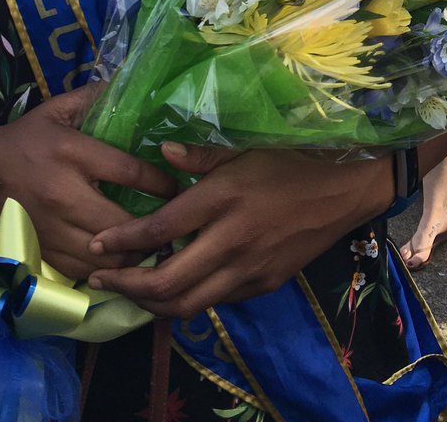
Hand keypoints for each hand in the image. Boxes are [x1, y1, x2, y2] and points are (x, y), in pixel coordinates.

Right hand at [0, 87, 179, 280]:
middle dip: (153, 228)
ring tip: (154, 248)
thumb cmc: (23, 139)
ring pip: (104, 253)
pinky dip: (106, 269)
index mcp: (72, 153)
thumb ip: (92, 97)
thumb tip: (127, 82)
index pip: (128, 171)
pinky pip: (82, 270)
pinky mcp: (41, 249)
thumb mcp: (55, 109)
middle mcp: (63, 193)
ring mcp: (51, 226)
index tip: (178, 187)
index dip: (161, 183)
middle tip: (174, 226)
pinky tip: (121, 261)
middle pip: (121, 222)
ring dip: (133, 253)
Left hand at [85, 143, 393, 317]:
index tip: (95, 244)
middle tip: (99, 279)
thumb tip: (159, 153)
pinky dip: (189, 300)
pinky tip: (175, 287)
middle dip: (126, 285)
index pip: (160, 230)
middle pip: (167, 282)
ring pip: (190, 304)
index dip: (123, 242)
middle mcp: (232, 240)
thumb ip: (201, 155)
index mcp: (223, 199)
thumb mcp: (247, 143)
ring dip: (152, 303)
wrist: (351, 184)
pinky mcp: (266, 283)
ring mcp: (250, 269)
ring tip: (129, 291)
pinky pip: (218, 301)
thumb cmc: (295, 154)